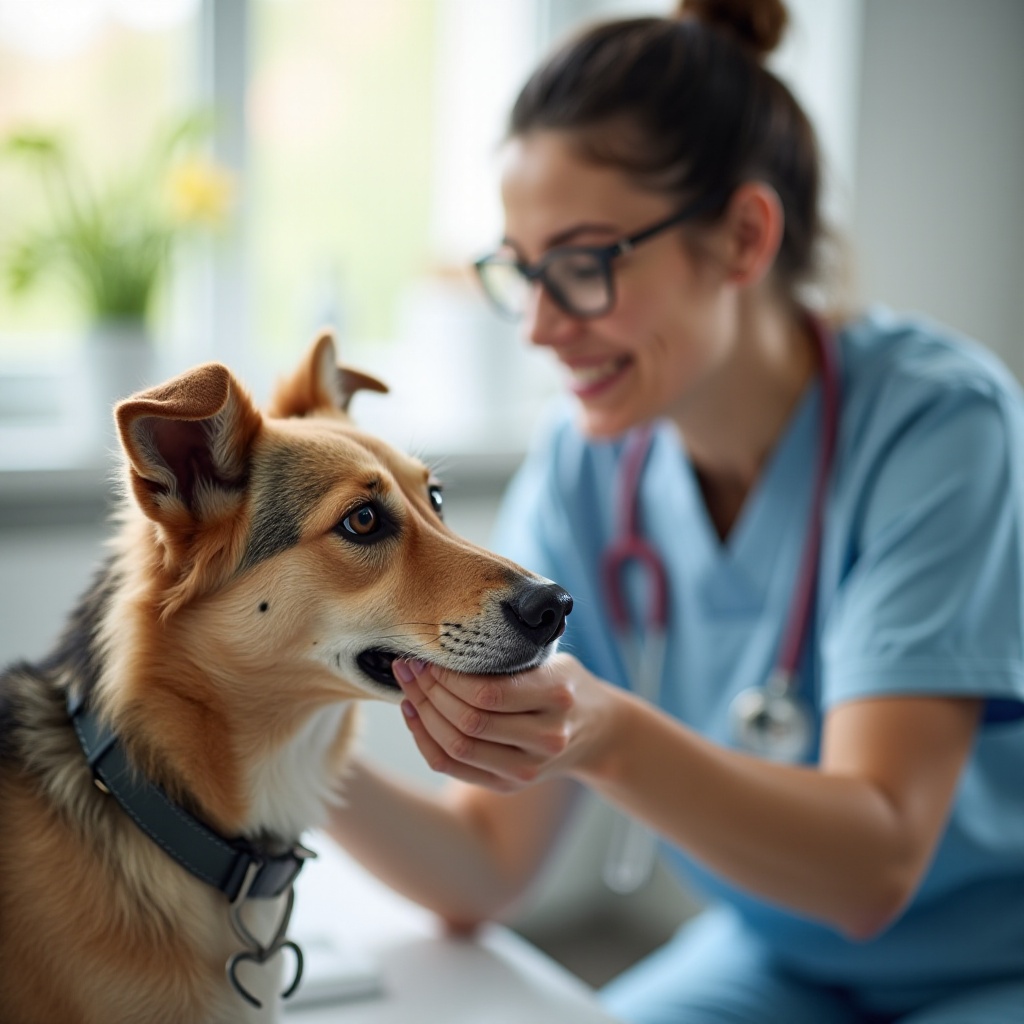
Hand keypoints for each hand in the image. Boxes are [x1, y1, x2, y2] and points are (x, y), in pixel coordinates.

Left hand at [393, 653, 613, 791]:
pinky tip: (413, 714)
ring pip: (457, 747)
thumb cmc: (566, 685)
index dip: (449, 677)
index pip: (489, 692)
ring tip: (408, 686)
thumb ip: (510, 657)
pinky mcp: (509, 784)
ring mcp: (528, 768)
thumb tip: (446, 643)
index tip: (429, 656)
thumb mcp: (551, 661)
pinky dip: (424, 741)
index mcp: (557, 697)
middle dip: (429, 692)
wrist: (599, 732)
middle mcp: (546, 738)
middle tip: (409, 666)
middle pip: (469, 721)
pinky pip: (453, 767)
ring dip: (421, 714)